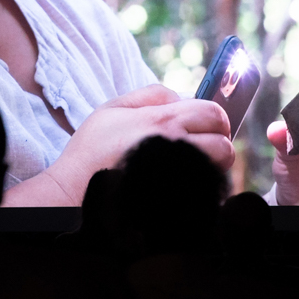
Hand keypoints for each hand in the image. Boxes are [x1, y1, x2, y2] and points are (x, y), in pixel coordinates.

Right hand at [44, 84, 233, 203]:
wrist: (73, 195)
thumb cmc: (91, 152)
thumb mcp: (112, 109)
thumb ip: (151, 95)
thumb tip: (181, 97)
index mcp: (162, 120)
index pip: (214, 113)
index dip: (215, 120)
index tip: (208, 128)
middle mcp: (174, 147)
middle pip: (225, 146)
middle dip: (218, 147)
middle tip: (201, 151)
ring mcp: (176, 177)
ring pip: (218, 173)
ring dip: (210, 171)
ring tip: (190, 170)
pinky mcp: (175, 204)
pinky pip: (205, 196)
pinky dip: (200, 191)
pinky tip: (181, 189)